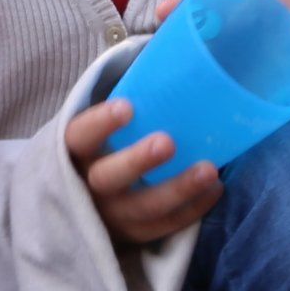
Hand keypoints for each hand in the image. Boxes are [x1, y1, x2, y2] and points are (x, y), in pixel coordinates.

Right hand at [67, 95, 218, 247]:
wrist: (81, 202)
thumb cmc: (101, 149)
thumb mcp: (97, 131)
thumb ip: (123, 104)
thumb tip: (171, 54)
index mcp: (74, 153)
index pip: (79, 136)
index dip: (100, 123)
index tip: (127, 107)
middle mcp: (87, 187)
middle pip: (108, 178)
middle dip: (138, 161)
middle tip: (167, 142)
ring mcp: (110, 216)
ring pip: (142, 208)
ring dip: (178, 189)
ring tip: (209, 170)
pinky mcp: (133, 235)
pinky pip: (164, 226)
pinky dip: (191, 209)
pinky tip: (215, 189)